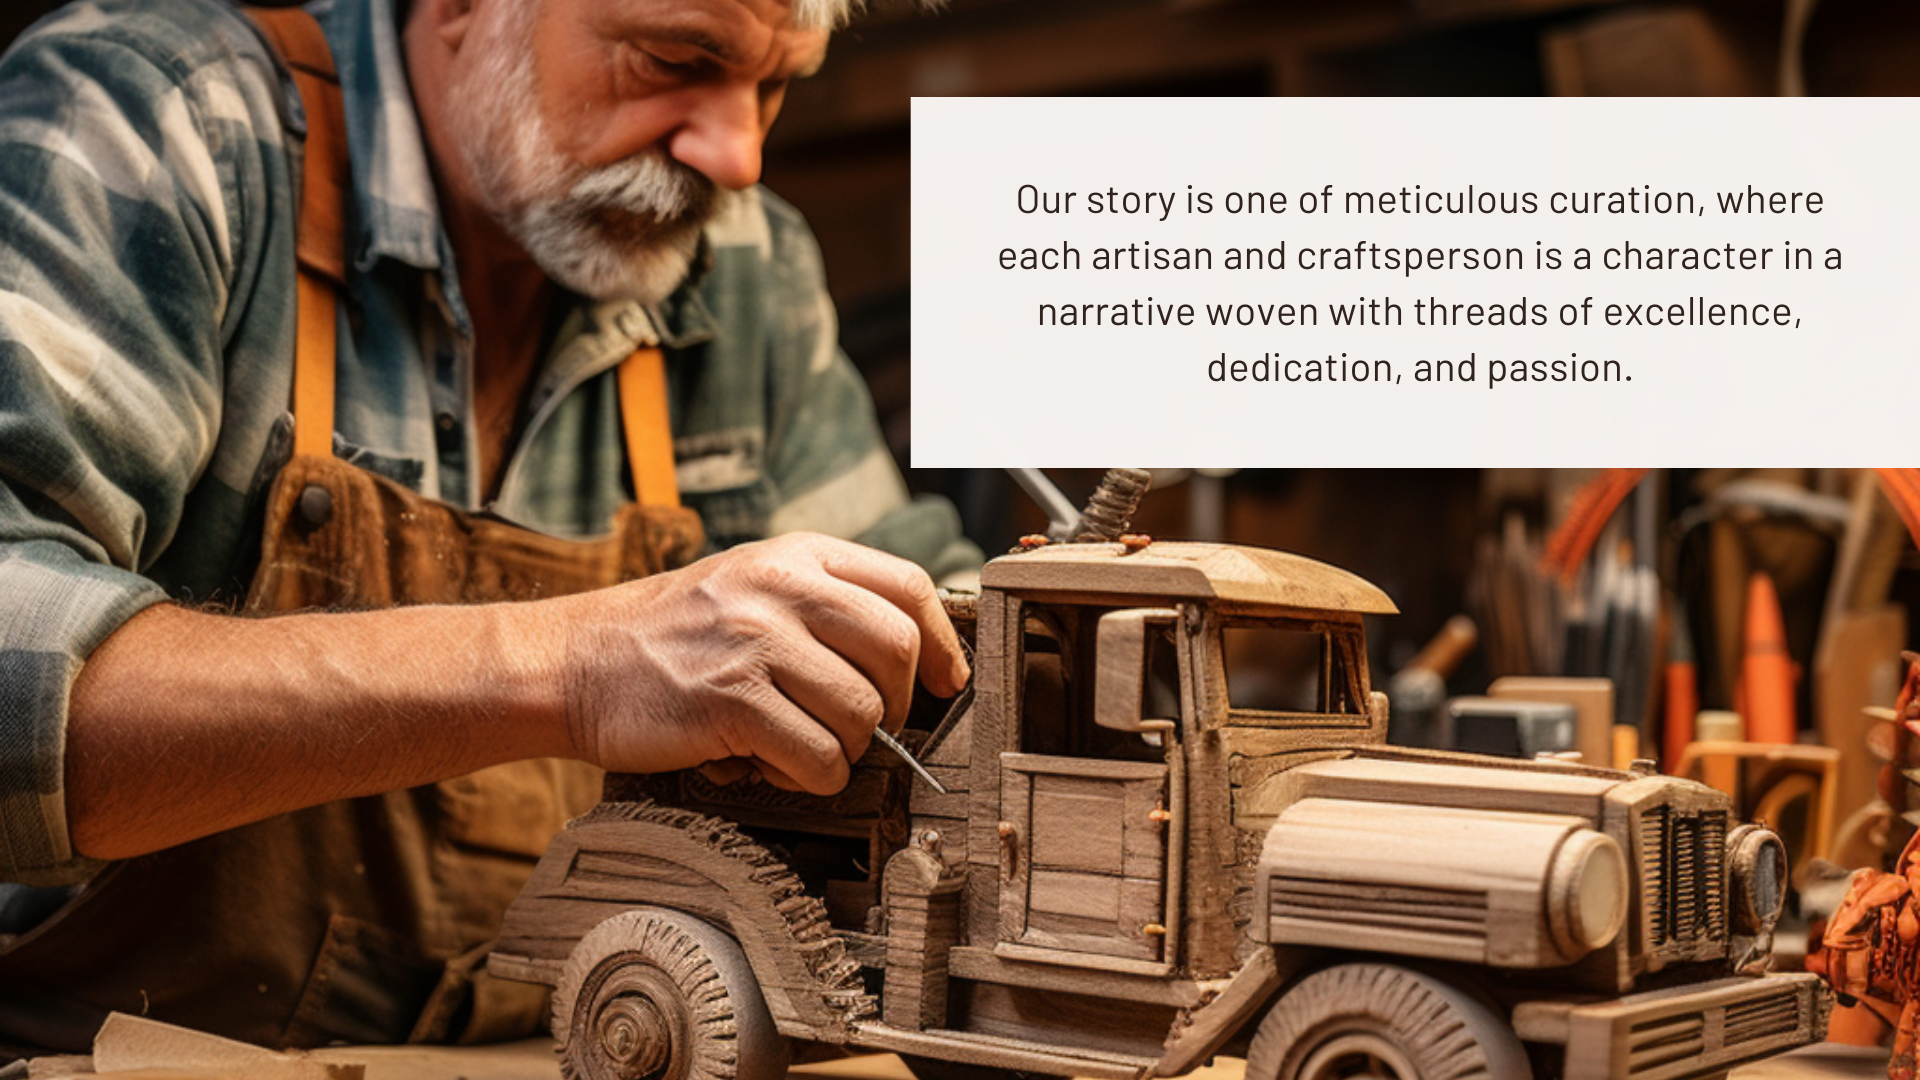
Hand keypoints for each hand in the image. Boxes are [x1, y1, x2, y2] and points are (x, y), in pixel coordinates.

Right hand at [543, 533, 969, 793]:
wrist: (573, 662)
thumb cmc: (668, 634)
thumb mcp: (748, 581)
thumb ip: (821, 601)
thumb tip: (908, 650)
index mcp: (794, 556)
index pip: (906, 587)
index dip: (941, 642)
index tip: (947, 681)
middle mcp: (780, 589)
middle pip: (897, 650)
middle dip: (896, 704)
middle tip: (864, 726)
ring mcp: (755, 643)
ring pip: (863, 713)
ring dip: (845, 748)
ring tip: (800, 746)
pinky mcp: (731, 702)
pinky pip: (818, 758)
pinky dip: (810, 779)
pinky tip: (773, 768)